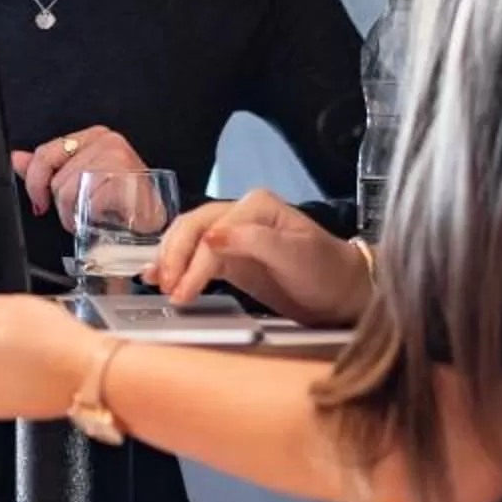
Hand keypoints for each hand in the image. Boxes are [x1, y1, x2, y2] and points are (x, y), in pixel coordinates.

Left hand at [9, 126, 143, 227]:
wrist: (152, 219)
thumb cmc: (119, 200)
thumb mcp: (79, 180)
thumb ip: (48, 168)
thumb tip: (17, 158)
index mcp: (93, 136)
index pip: (46, 153)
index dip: (34, 182)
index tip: (38, 201)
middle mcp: (106, 141)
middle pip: (56, 177)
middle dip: (59, 204)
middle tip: (74, 213)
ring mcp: (116, 158)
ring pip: (68, 191)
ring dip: (72, 214)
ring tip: (86, 218)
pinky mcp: (123, 178)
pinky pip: (87, 203)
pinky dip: (88, 218)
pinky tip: (99, 219)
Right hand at [149, 188, 371, 325]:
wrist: (343, 294)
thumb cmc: (326, 272)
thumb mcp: (295, 255)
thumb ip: (253, 242)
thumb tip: (210, 238)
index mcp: (255, 206)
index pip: (212, 231)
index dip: (193, 261)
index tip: (181, 290)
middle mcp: (240, 215)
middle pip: (192, 229)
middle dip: (174, 257)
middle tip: (165, 288)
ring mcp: (233, 236)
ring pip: (188, 239)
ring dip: (169, 259)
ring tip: (157, 284)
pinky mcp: (230, 258)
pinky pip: (195, 256)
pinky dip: (176, 266)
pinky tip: (159, 277)